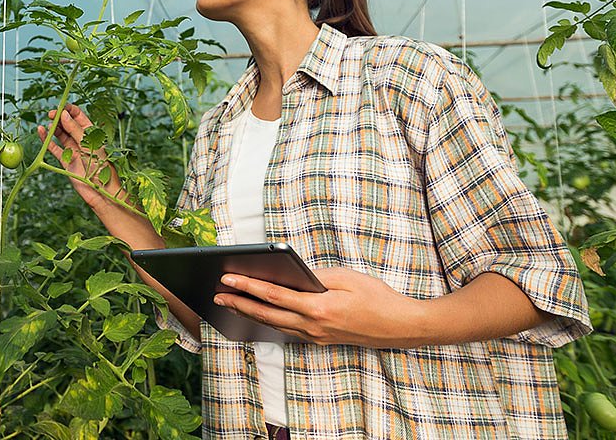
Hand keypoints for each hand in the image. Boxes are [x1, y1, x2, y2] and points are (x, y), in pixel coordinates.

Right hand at [36, 104, 127, 212]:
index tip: (61, 106)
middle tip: (51, 114)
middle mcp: (81, 140)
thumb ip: (75, 130)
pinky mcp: (66, 161)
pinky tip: (41, 132)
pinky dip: (47, 141)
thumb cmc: (101, 168)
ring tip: (46, 123)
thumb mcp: (89, 145)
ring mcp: (73, 150)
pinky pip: (54, 148)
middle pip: (68, 124)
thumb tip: (64, 115)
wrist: (100, 191)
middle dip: (59, 118)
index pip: (79, 117)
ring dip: (53, 128)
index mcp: (91, 134)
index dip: (70, 110)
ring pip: (60, 135)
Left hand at [213, 267, 428, 348]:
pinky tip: (258, 314)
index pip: (274, 296)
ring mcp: (315, 336)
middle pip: (267, 315)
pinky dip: (268, 321)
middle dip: (239, 304)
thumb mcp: (347, 278)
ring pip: (274, 325)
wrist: (400, 326)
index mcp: (318, 308)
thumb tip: (293, 275)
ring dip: (250, 314)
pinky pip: (287, 331)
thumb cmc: (378, 298)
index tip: (228, 278)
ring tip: (229, 303)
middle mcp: (313, 326)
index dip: (248, 286)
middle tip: (216, 295)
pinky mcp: (320, 340)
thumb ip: (316, 277)